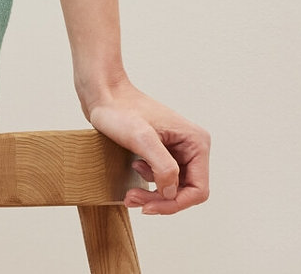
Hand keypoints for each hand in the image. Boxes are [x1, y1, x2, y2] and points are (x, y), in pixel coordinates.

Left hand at [81, 76, 209, 214]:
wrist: (103, 94)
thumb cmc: (119, 109)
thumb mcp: (141, 138)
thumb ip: (163, 166)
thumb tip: (171, 192)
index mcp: (196, 142)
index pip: (198, 190)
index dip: (175, 203)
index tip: (148, 206)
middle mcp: (191, 147)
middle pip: (185, 192)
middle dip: (160, 200)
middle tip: (132, 199)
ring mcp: (178, 150)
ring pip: (173, 188)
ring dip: (153, 194)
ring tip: (130, 191)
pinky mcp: (163, 152)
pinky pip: (163, 179)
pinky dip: (149, 184)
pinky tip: (134, 169)